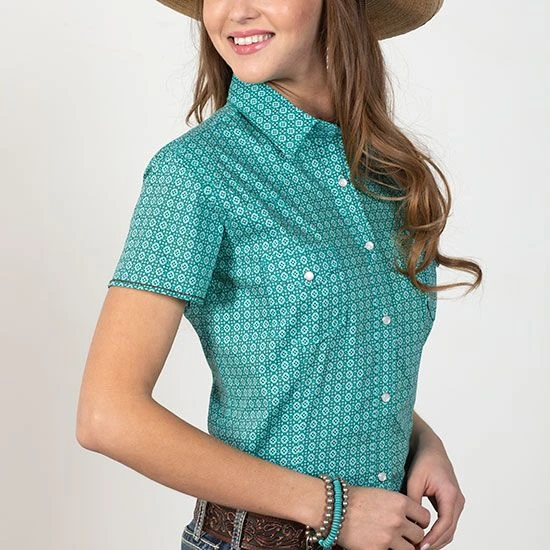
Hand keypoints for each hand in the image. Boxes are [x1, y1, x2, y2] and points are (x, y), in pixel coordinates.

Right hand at [336, 485, 430, 549]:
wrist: (334, 507)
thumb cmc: (355, 499)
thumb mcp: (381, 495)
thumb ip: (398, 506)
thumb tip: (410, 520)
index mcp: (400, 502)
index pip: (425, 517)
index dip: (420, 522)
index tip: (414, 524)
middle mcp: (397, 519)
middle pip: (420, 536)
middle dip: (412, 537)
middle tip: (403, 536)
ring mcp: (389, 536)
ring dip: (403, 547)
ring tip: (392, 542)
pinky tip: (380, 543)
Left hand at [405, 435, 465, 549]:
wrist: (432, 449)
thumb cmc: (423, 461)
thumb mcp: (414, 480)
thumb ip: (413, 502)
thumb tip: (409, 523)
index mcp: (450, 494)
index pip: (445, 523)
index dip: (433, 537)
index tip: (421, 547)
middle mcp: (457, 500)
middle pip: (449, 530)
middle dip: (435, 543)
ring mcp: (457, 503)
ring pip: (449, 529)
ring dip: (437, 540)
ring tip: (420, 547)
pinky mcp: (452, 503)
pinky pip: (447, 523)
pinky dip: (438, 533)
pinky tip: (425, 538)